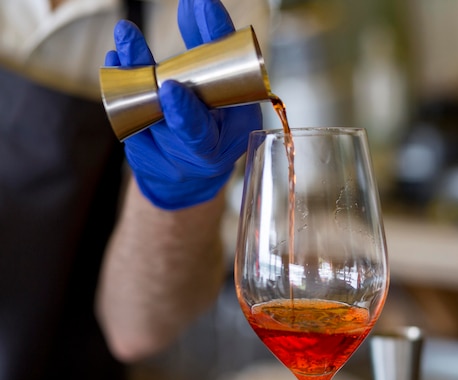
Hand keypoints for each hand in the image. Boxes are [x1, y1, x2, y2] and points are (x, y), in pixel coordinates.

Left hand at [105, 0, 261, 209]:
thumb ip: (214, 48)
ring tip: (122, 43)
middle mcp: (191, 156)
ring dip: (127, 77)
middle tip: (130, 38)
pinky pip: (125, 120)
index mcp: (222, 143)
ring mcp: (164, 159)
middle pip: (161, 123)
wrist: (197, 173)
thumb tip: (197, 1)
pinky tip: (117, 61)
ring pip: (140, 118)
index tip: (169, 87)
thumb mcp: (229, 89)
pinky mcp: (141, 155)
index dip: (185, 114)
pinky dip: (119, 88)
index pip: (200, 132)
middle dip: (145, 79)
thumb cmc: (220, 123)